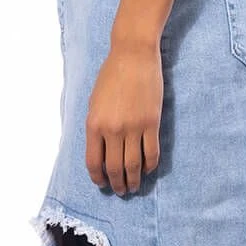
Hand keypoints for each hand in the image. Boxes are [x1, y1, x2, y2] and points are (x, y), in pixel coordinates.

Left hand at [85, 34, 162, 195]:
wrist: (133, 54)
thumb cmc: (111, 75)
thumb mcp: (94, 101)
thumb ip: (96, 126)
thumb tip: (100, 151)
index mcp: (94, 124)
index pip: (94, 162)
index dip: (98, 178)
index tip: (102, 184)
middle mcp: (112, 129)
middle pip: (114, 168)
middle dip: (117, 184)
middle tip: (121, 190)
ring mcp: (133, 127)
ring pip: (133, 165)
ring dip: (133, 180)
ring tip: (134, 186)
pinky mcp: (151, 122)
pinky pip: (151, 153)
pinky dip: (150, 165)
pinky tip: (148, 169)